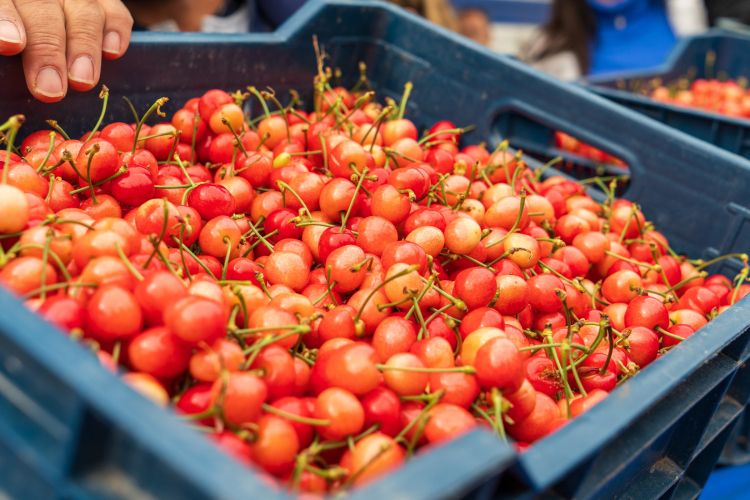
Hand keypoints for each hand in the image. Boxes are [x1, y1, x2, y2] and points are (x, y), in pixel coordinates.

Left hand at [0, 0, 132, 101]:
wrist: (44, 28)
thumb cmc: (19, 39)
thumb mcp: (0, 42)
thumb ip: (1, 47)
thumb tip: (3, 63)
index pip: (4, 1)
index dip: (6, 19)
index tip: (11, 45)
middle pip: (44, 7)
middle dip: (49, 49)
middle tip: (52, 88)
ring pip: (84, 10)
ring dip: (84, 47)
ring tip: (81, 81)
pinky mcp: (104, 2)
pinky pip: (114, 11)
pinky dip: (116, 32)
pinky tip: (112, 53)